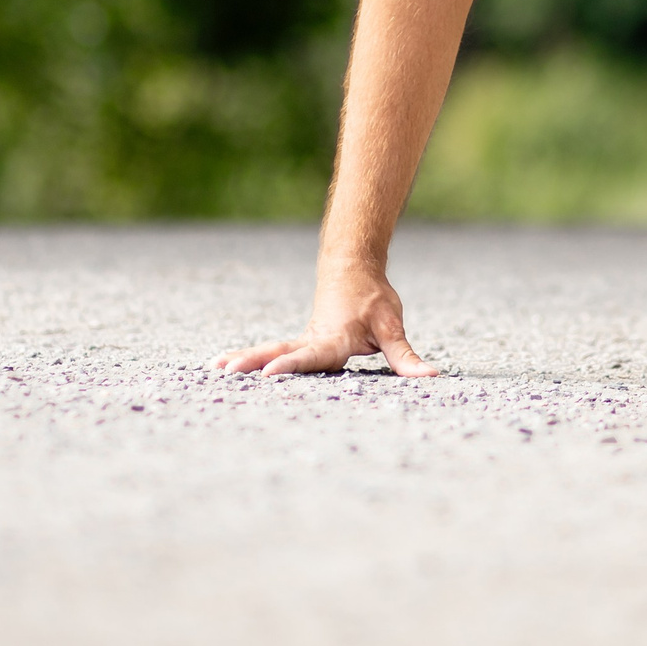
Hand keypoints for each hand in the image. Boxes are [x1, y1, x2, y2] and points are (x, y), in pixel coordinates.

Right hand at [211, 264, 440, 377]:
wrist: (353, 267)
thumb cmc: (374, 299)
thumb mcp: (392, 325)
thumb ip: (405, 356)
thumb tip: (430, 378)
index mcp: (335, 338)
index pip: (312, 356)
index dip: (292, 366)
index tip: (269, 373)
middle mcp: (314, 339)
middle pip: (280, 352)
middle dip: (254, 362)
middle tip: (227, 370)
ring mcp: (304, 339)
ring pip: (271, 349)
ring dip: (245, 358)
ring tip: (216, 368)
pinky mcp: (301, 341)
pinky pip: (273, 350)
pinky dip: (251, 356)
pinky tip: (226, 365)